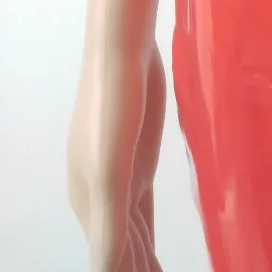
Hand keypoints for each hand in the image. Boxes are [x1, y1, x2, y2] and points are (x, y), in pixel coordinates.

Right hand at [67, 38, 166, 270]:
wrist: (121, 52)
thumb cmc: (113, 108)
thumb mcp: (110, 172)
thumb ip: (109, 226)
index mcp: (89, 205)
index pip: (110, 261)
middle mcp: (99, 196)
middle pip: (119, 251)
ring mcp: (119, 175)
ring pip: (130, 233)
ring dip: (140, 260)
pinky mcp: (139, 157)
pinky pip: (142, 210)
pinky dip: (146, 233)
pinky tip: (150, 242)